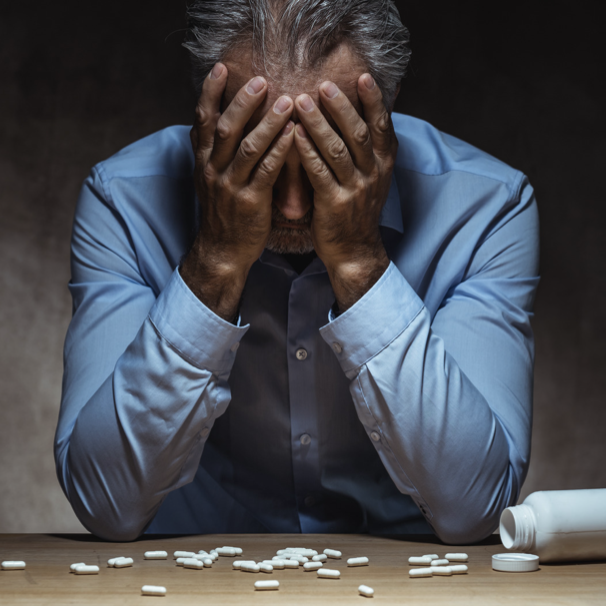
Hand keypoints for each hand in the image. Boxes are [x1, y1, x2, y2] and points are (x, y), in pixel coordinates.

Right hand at [181, 63, 294, 320]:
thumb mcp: (208, 180)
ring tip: (288, 101)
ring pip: (248, 148)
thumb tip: (209, 121)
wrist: (222, 251)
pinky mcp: (250, 203)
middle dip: (243, 102)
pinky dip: (280, 151)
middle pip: (226, 129)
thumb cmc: (222, 212)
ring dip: (268, 123)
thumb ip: (211, 152)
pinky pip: (266, 172)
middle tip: (261, 79)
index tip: (220, 68)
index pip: (202, 121)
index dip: (210, 93)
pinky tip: (294, 135)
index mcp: (203, 162)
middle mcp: (213, 171)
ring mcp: (230, 187)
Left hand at [293, 74, 396, 311]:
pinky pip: (319, 173)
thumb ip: (369, 149)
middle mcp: (373, 173)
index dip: (374, 100)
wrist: (355, 251)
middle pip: (358, 133)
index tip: (362, 76)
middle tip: (324, 84)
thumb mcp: (373, 178)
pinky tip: (293, 135)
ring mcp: (355, 189)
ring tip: (301, 101)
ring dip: (319, 123)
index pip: (382, 126)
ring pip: (337, 150)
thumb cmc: (357, 209)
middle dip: (341, 106)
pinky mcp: (334, 204)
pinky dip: (307, 152)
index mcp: (384, 163)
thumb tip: (369, 113)